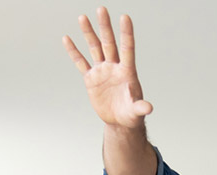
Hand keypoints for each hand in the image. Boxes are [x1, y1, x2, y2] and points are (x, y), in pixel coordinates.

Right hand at [62, 6, 152, 130]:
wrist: (119, 121)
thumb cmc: (131, 115)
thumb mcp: (136, 112)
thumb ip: (141, 107)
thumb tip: (148, 107)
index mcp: (127, 72)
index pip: (127, 48)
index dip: (126, 33)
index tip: (125, 17)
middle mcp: (114, 67)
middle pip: (109, 43)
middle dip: (105, 27)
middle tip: (101, 9)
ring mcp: (102, 71)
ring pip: (95, 48)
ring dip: (89, 33)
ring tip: (83, 17)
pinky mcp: (91, 79)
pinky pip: (81, 62)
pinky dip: (74, 51)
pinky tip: (67, 39)